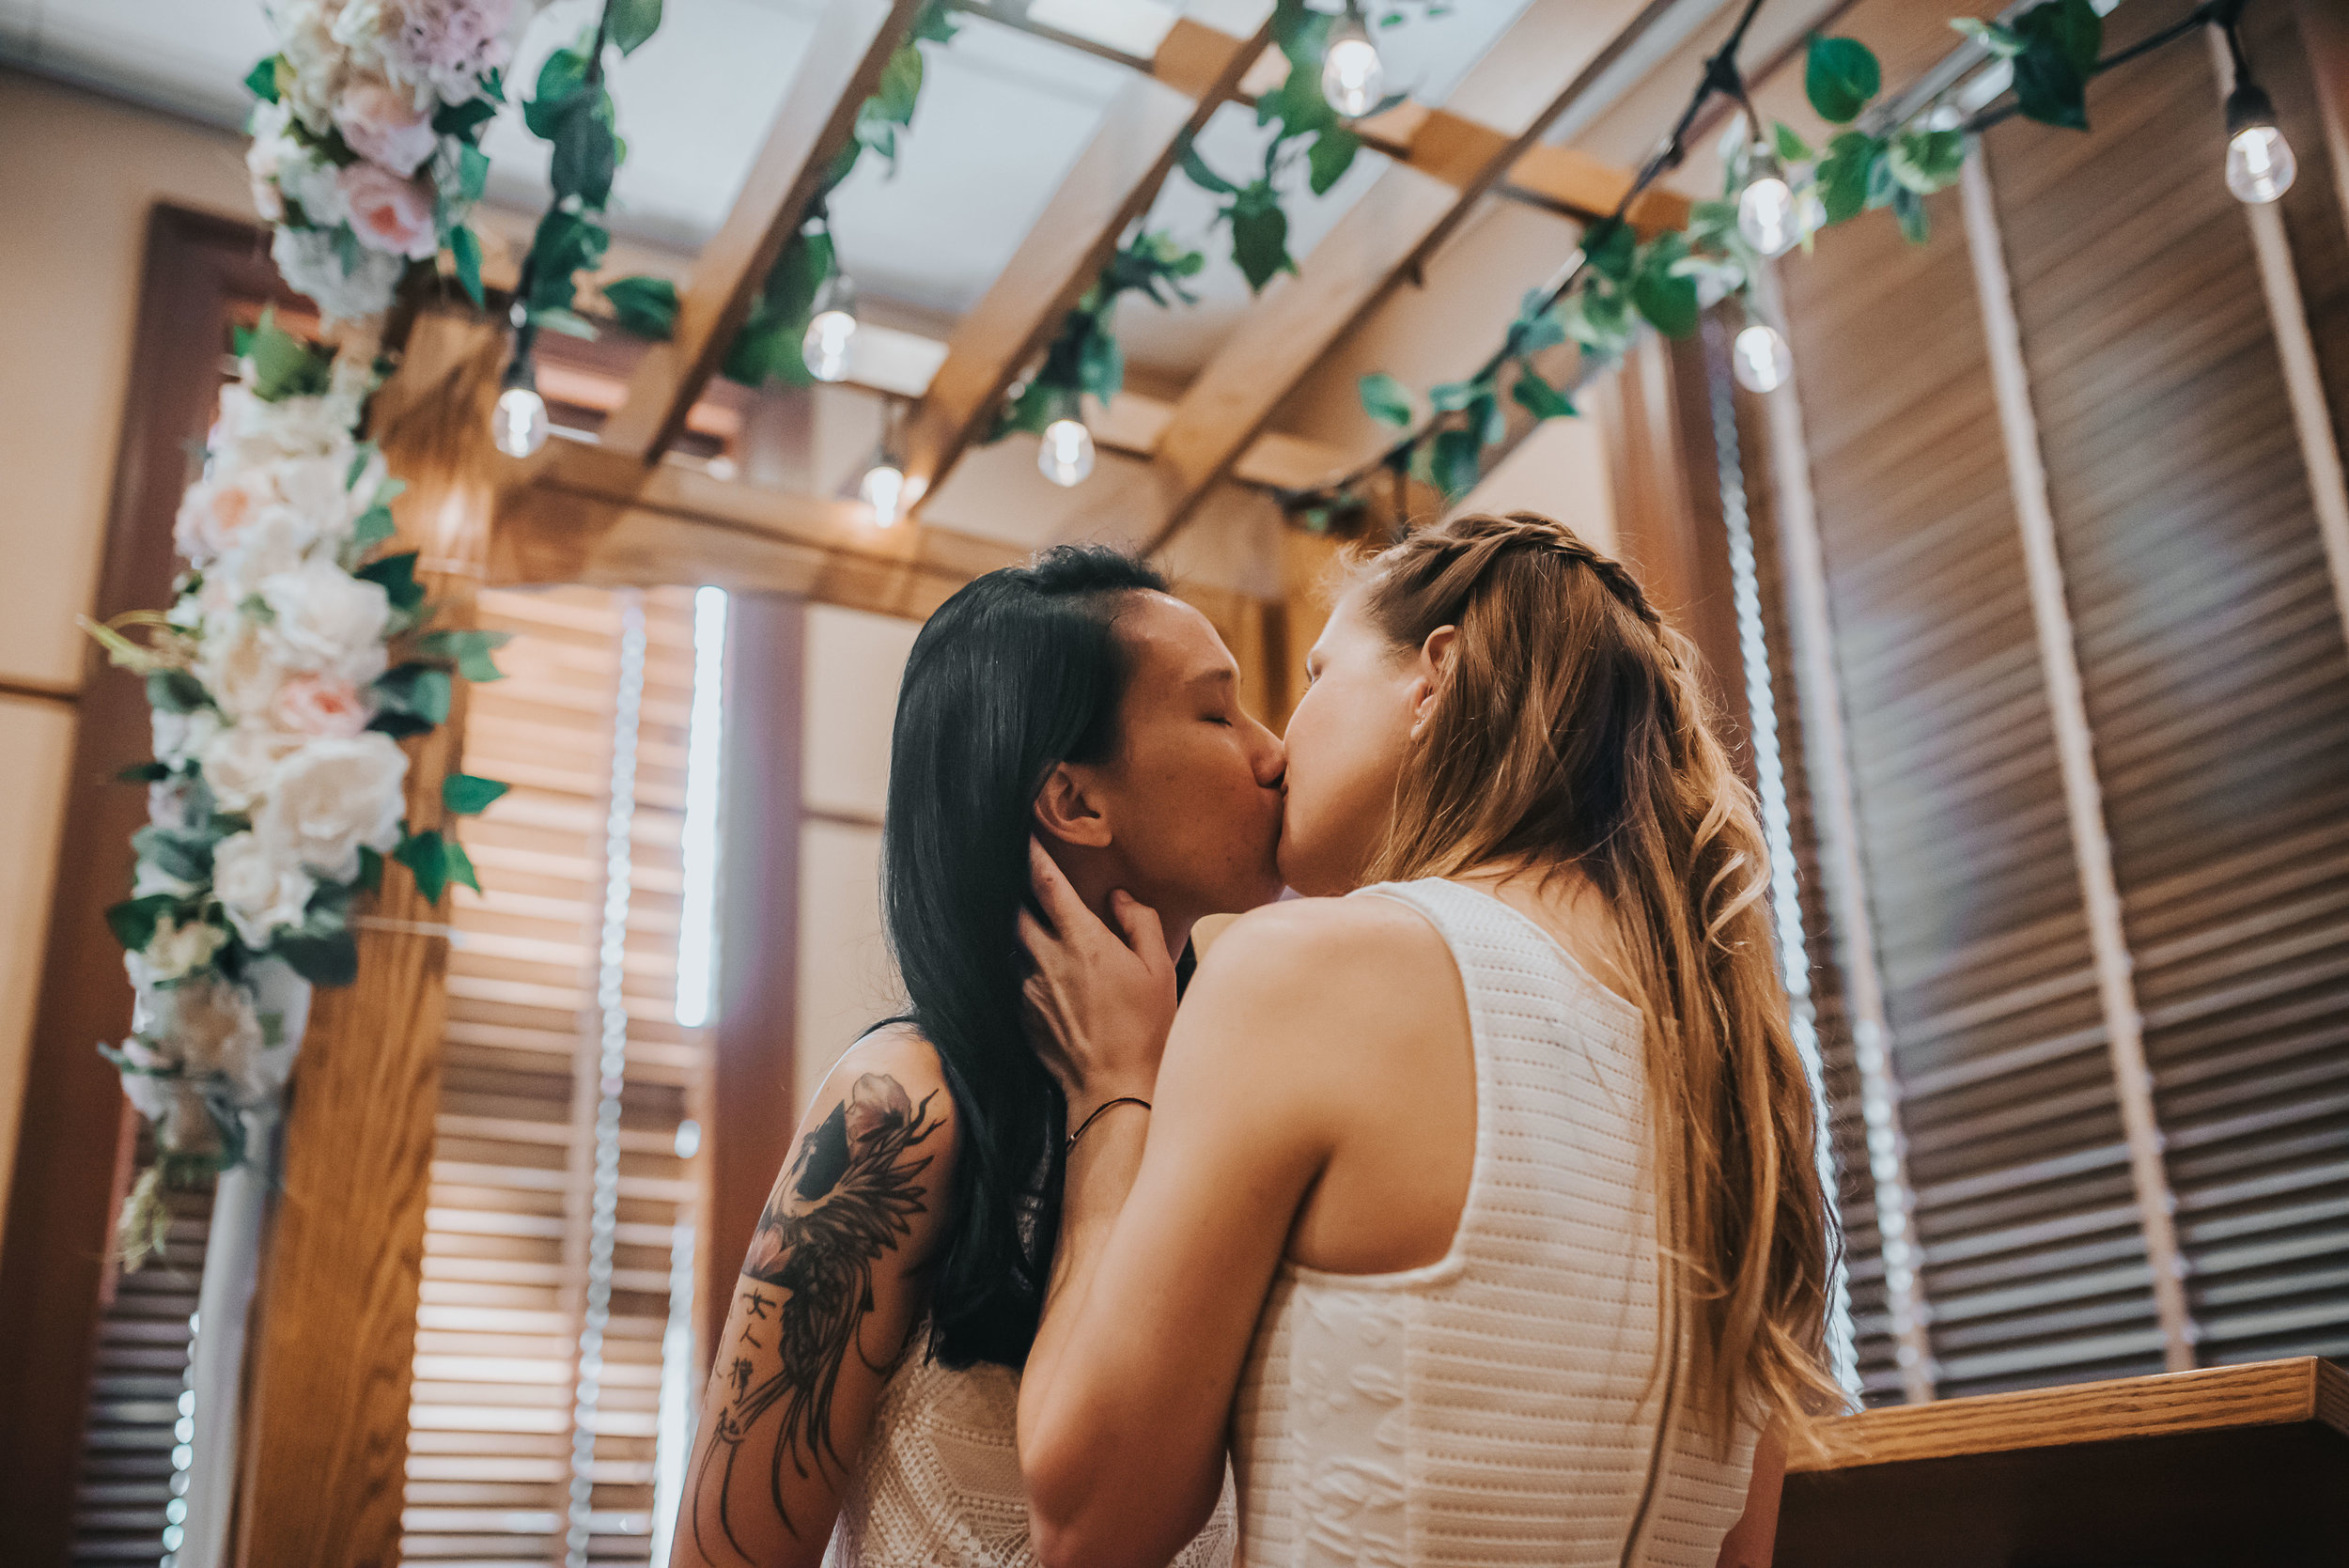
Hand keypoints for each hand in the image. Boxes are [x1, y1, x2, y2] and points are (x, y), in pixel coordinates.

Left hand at [1017, 839, 1177, 1115]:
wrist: (1114, 1090)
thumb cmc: (1145, 1030)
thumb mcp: (1159, 968)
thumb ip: (1139, 921)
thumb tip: (1118, 897)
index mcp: (1082, 941)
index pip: (1046, 884)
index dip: (1032, 855)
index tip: (1023, 836)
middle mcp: (1046, 959)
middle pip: (1016, 912)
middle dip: (1018, 895)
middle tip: (1025, 884)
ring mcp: (1029, 989)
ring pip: (1016, 947)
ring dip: (1026, 936)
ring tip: (1044, 937)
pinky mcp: (1022, 1015)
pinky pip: (1019, 980)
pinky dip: (1031, 972)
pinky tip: (1054, 985)